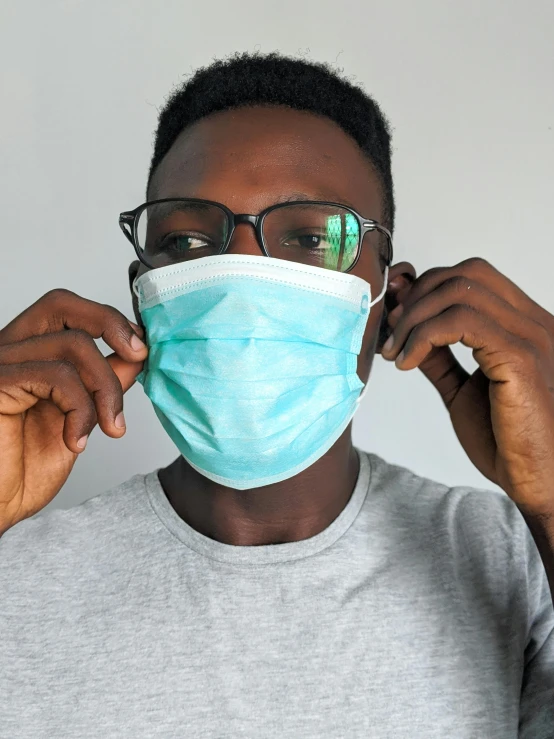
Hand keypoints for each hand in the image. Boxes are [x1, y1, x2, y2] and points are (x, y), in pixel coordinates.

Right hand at [0, 289, 147, 534]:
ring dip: (105, 389)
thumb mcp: (78, 420)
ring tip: (108, 428)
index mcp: (27, 355)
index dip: (109, 321)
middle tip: (140, 356)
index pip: (66, 309)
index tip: (140, 351)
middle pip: (61, 304)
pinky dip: (80, 408)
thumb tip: (134, 356)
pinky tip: (75, 440)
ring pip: (72, 345)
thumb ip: (101, 385)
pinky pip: (54, 375)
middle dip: (110, 324)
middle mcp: (8, 352)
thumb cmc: (22, 471)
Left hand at [382, 257, 553, 516]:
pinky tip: (408, 362)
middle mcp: (532, 322)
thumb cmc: (507, 441)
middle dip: (417, 297)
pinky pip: (464, 322)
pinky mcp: (522, 359)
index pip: (474, 276)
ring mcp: (531, 337)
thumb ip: (439, 357)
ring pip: (461, 291)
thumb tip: (407, 330)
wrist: (538, 483)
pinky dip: (425, 336)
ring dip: (415, 318)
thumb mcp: (461, 390)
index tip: (396, 313)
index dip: (426, 284)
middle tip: (391, 333)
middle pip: (465, 273)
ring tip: (396, 352)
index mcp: (523, 326)